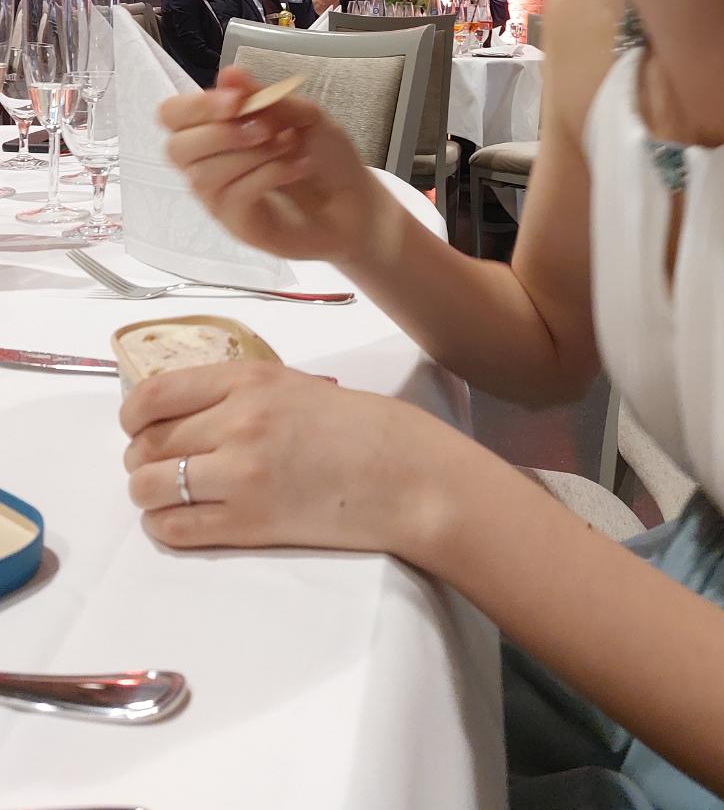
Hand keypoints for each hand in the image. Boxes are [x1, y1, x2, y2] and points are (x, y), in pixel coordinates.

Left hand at [121, 360, 434, 553]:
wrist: (405, 474)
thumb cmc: (356, 426)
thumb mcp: (292, 385)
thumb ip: (236, 392)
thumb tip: (176, 411)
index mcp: (248, 379)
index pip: (154, 394)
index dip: (132, 416)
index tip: (137, 427)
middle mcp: (237, 421)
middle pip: (146, 443)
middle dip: (139, 458)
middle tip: (154, 467)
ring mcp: (240, 474)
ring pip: (149, 487)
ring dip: (146, 494)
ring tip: (165, 496)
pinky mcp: (249, 523)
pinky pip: (174, 528)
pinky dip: (164, 527)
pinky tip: (182, 521)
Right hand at [159, 67, 392, 268]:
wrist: (358, 203)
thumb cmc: (325, 156)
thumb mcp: (303, 116)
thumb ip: (265, 97)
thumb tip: (229, 73)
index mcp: (216, 130)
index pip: (172, 116)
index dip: (196, 106)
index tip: (236, 101)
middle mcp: (209, 165)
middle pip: (176, 149)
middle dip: (220, 133)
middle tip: (267, 128)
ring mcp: (220, 200)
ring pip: (205, 175)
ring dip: (252, 154)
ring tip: (290, 144)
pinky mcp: (239, 226)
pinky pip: (233, 198)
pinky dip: (268, 174)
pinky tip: (297, 165)